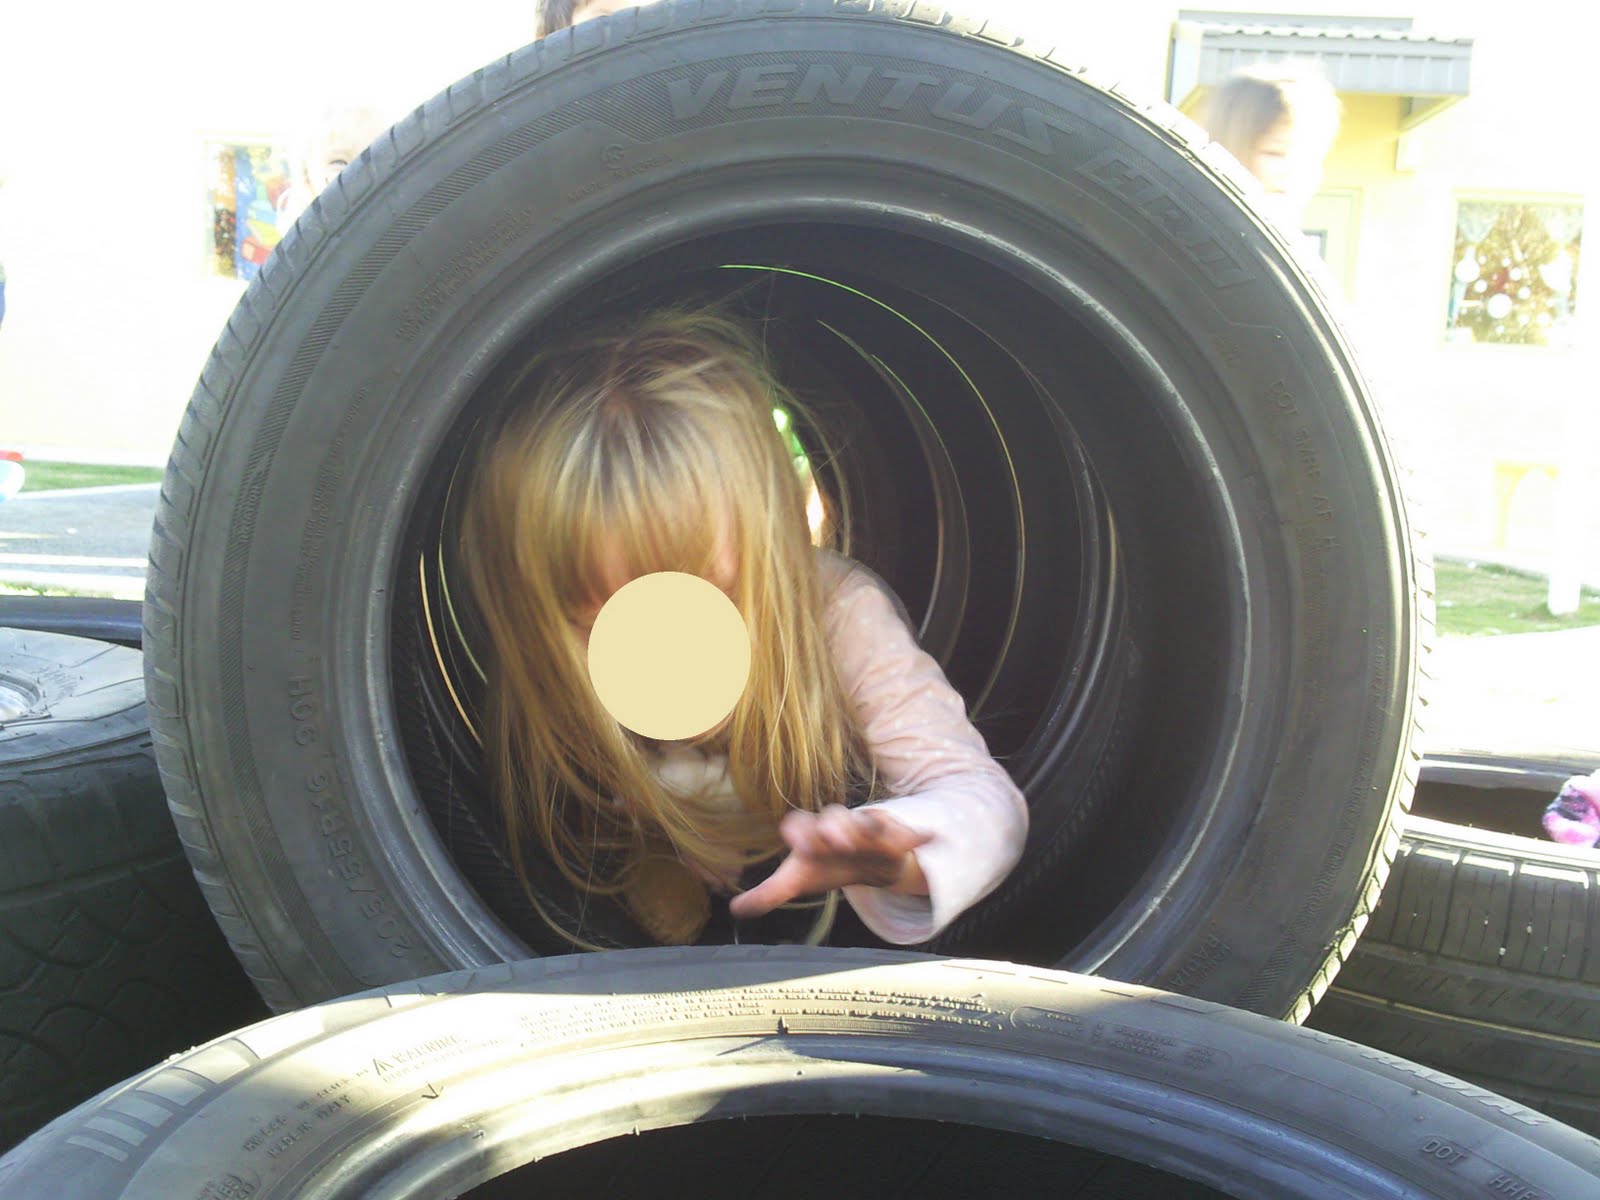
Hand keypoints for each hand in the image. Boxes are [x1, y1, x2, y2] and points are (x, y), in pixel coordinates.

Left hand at [728, 805, 930, 920]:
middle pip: (834, 819)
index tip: (795, 842)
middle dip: (835, 827)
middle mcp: (839, 826)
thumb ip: (769, 893)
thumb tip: (735, 909)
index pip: (801, 826)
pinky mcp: (896, 836)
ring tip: (877, 833)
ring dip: (872, 827)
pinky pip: (908, 832)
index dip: (799, 832)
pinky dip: (920, 835)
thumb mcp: (799, 879)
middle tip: (835, 840)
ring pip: (868, 821)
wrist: (867, 857)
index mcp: (812, 835)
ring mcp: (868, 829)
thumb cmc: (827, 864)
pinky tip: (934, 837)